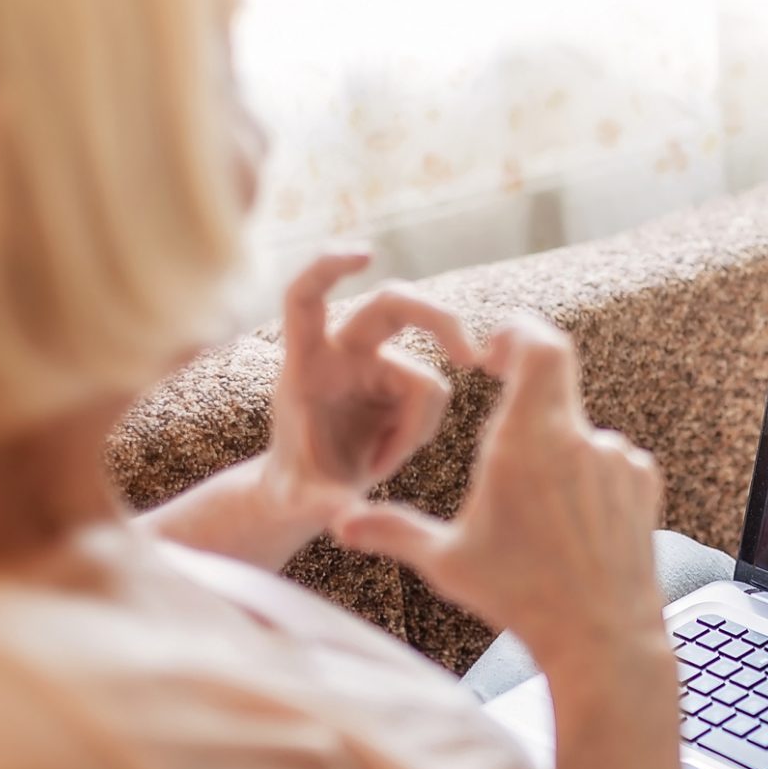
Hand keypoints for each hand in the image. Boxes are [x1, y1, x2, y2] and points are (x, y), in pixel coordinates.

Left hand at [262, 249, 482, 528]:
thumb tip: (341, 515)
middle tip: (472, 356)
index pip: (307, 297)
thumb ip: (320, 503)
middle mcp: (343, 353)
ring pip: (427, 377)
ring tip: (380, 466)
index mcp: (305, 362)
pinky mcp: (401, 384)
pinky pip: (434, 402)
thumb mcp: (301, 500)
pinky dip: (419, 434)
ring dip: (416, 428)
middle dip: (439, 319)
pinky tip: (390, 457)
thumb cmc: (296, 488)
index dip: (329, 267)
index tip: (367, 254)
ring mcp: (376, 366)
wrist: (310, 492)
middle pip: (396, 304)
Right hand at [333, 318, 668, 679]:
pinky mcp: (643, 485)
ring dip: (553, 448)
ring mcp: (618, 460)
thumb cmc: (520, 598)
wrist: (603, 638)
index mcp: (529, 440)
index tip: (493, 350)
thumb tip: (339, 524)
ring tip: (533, 505)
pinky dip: (586, 475)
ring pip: (579, 431)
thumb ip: (392, 531)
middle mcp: (579, 439)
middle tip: (502, 400)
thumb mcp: (447, 563)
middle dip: (523, 387)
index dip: (517, 331)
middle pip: (556, 378)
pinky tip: (569, 522)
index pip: (539, 345)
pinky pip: (609, 460)